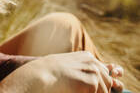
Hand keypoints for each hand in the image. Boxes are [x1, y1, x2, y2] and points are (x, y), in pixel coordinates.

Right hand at [0, 51, 124, 92]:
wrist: (37, 76)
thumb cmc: (46, 74)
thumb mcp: (65, 67)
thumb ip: (80, 69)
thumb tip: (98, 81)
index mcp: (85, 56)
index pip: (103, 72)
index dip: (100, 83)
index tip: (90, 87)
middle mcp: (90, 61)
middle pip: (107, 81)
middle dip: (99, 89)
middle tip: (79, 89)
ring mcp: (91, 70)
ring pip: (105, 89)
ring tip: (75, 90)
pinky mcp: (91, 81)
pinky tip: (75, 92)